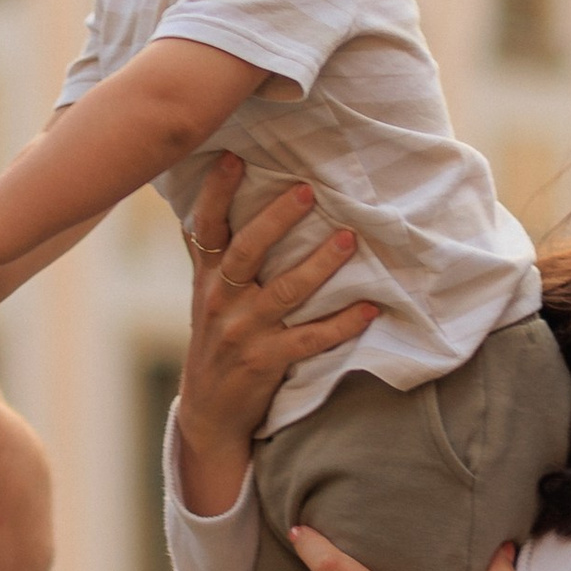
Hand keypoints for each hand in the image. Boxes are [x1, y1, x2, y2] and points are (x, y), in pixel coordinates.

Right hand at [171, 162, 375, 517]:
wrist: (210, 413)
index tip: (234, 157)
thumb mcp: (201, 295)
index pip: (206, 227)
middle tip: (308, 192)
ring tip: (350, 239)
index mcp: (206, 278)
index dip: (216, 192)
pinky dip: (342, 324)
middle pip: (246, 250)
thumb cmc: (212, 341)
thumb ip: (208, 253)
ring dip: (321, 264)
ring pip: (285, 291)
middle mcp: (220, 300)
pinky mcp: (267, 361)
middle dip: (277, 219)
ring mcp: (244, 332)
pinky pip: (311, 339)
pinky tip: (369, 308)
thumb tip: (203, 199)